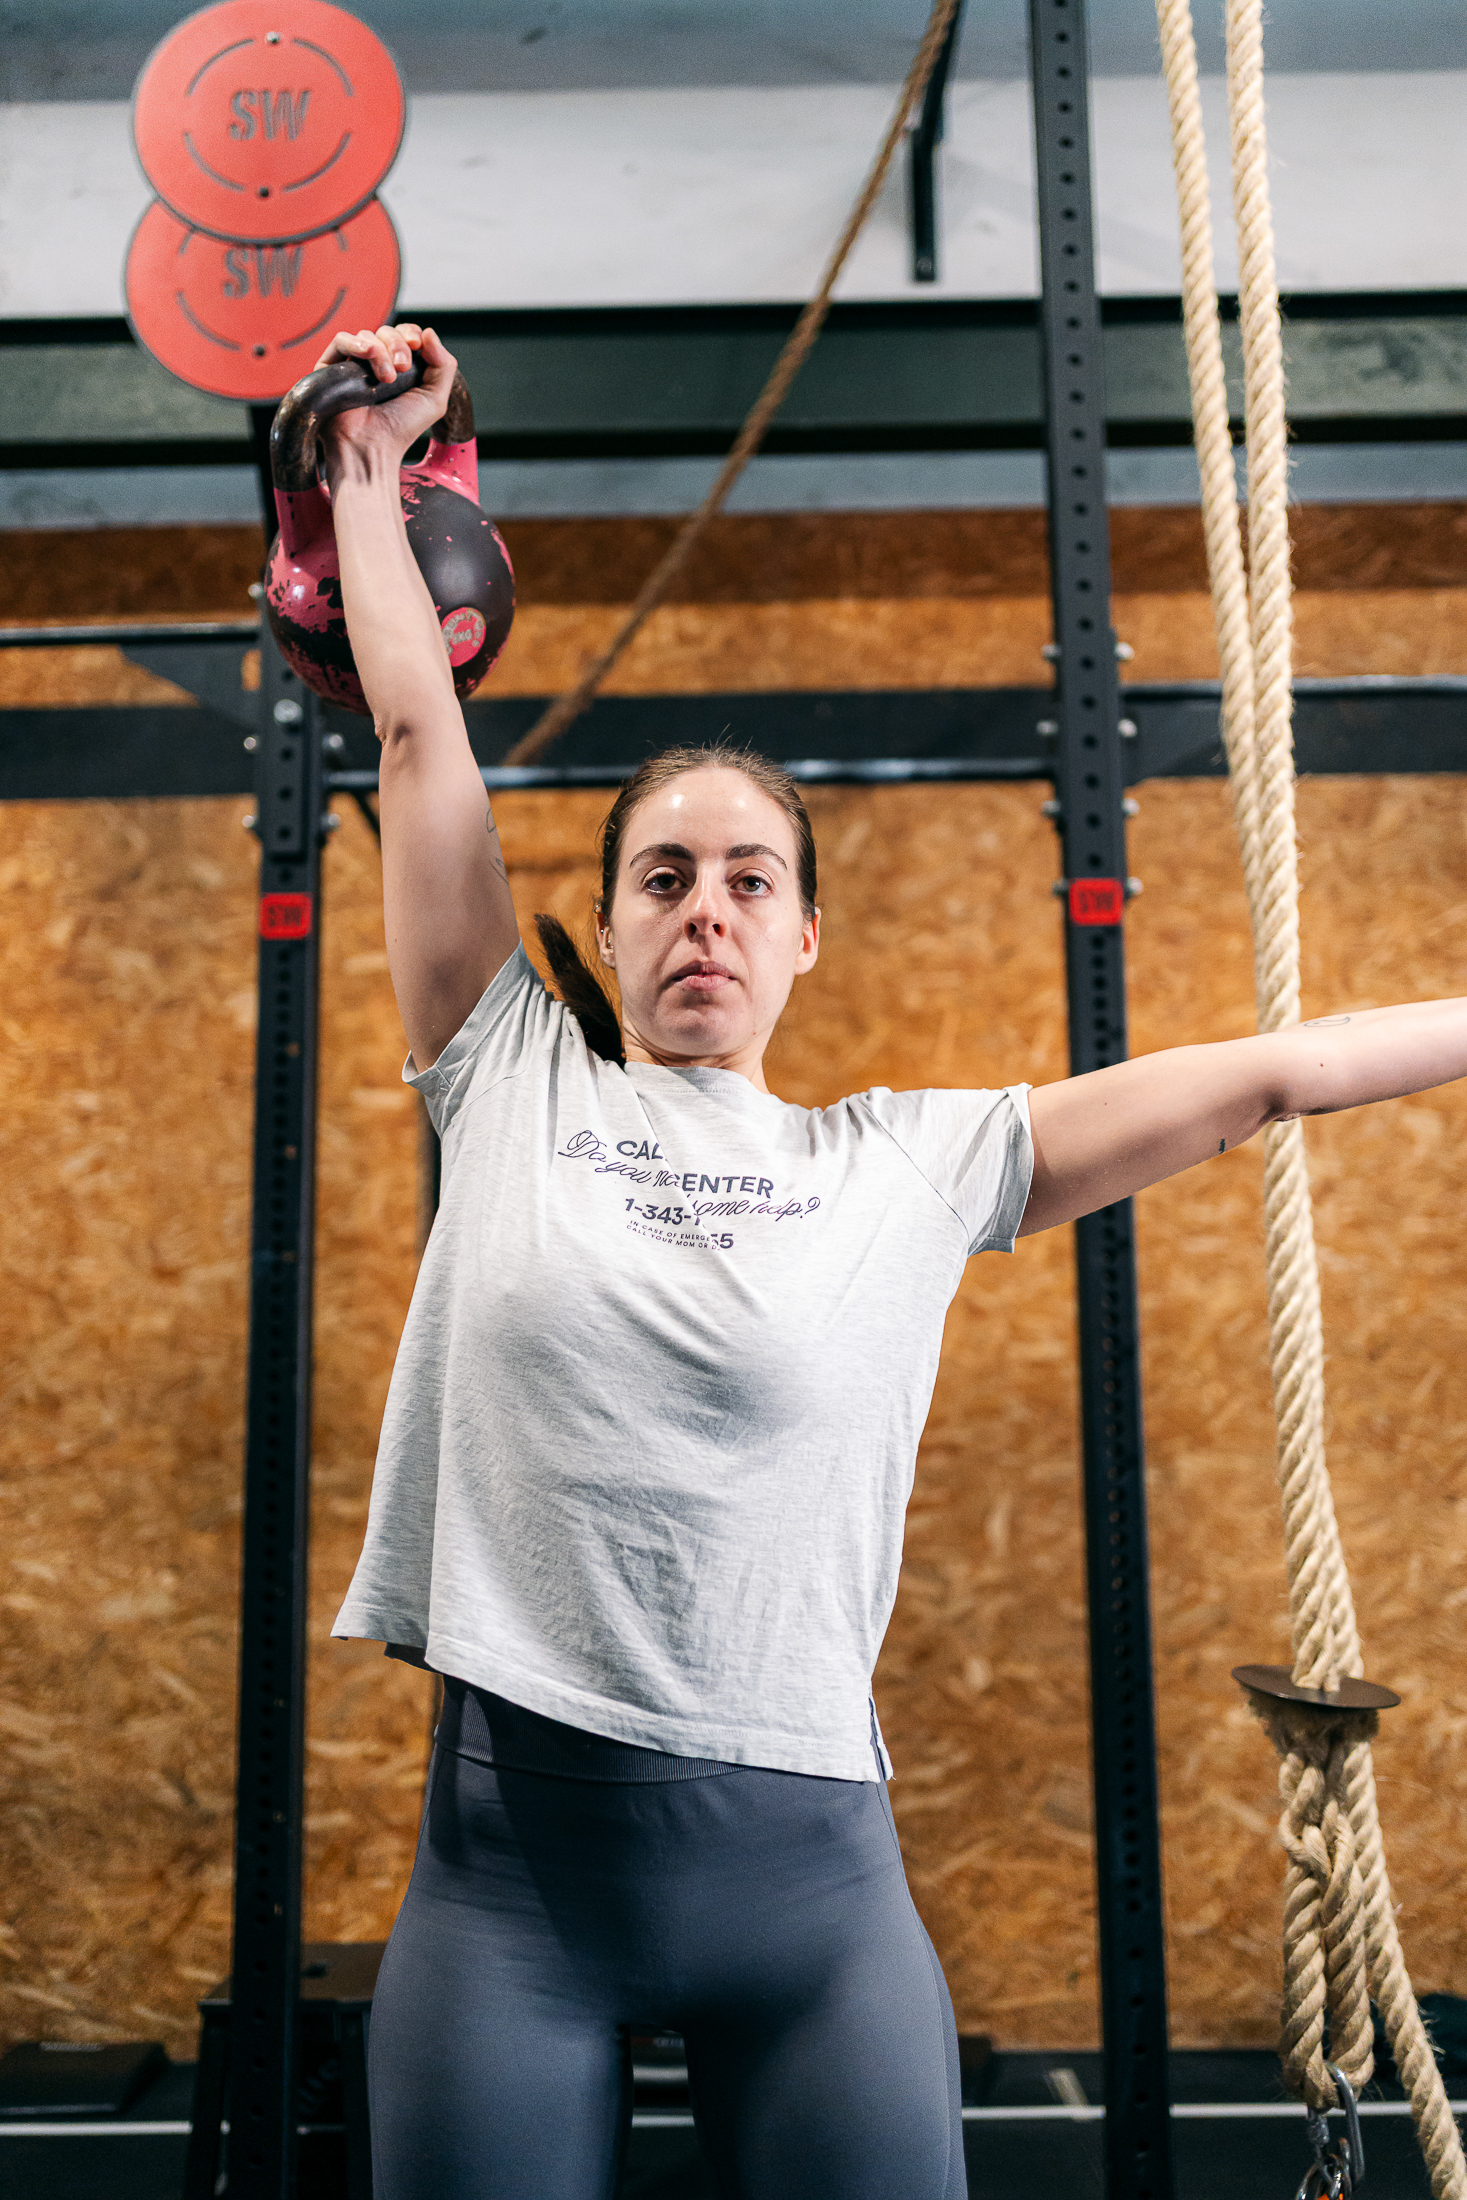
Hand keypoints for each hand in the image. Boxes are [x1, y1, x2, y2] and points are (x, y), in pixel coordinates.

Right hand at [312, 322, 457, 470]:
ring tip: (387, 378)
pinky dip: (358, 343)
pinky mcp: (330, 368)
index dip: (411, 333)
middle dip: (399, 344)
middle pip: (387, 332)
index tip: (417, 346)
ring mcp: (352, 366)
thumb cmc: (401, 431)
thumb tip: (429, 332)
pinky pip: (341, 340)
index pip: (404, 335)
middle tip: (403, 368)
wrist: (372, 448)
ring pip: (367, 335)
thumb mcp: (435, 399)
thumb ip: (443, 365)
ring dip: (382, 350)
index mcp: (399, 369)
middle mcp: (375, 365)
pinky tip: (369, 356)